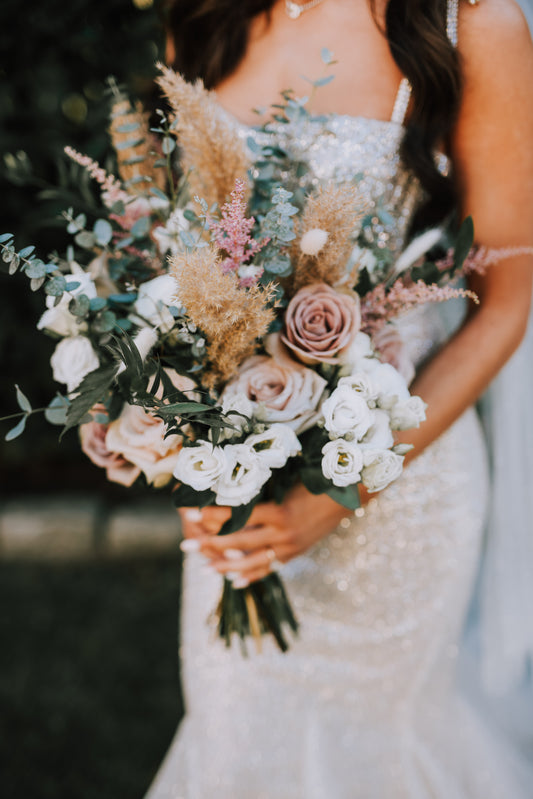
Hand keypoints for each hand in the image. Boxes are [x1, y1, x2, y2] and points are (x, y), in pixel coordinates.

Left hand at [179, 483, 367, 586]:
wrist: (346, 496)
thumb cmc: (314, 480)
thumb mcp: (286, 482)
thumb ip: (260, 489)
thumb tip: (227, 488)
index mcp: (278, 511)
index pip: (237, 517)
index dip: (213, 517)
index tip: (192, 515)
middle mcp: (282, 533)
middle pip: (238, 542)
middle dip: (210, 544)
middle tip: (187, 546)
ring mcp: (289, 548)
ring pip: (251, 562)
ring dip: (225, 567)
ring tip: (205, 568)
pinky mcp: (294, 554)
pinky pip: (269, 569)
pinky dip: (251, 576)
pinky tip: (234, 582)